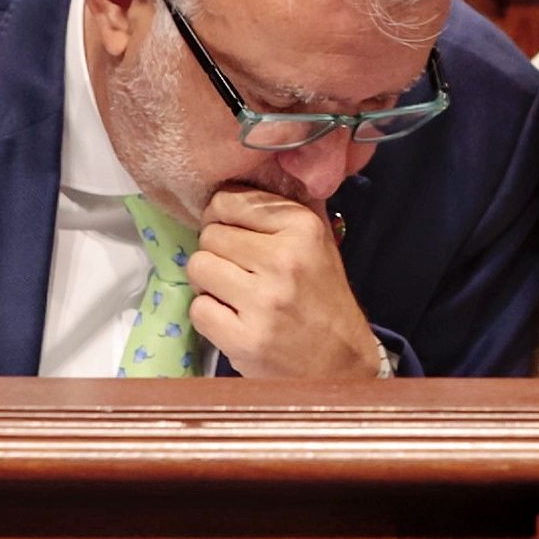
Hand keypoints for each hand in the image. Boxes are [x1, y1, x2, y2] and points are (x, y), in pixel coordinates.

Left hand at [187, 185, 381, 377]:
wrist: (340, 364)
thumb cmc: (323, 298)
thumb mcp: (317, 243)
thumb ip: (282, 210)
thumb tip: (239, 174)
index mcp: (302, 228)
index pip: (229, 201)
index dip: (222, 217)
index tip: (234, 234)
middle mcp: (284, 259)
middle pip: (209, 235)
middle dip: (217, 252)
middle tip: (238, 270)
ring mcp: (263, 301)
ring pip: (198, 267)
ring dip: (209, 282)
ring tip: (234, 293)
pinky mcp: (245, 339)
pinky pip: (198, 309)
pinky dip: (210, 314)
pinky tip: (234, 319)